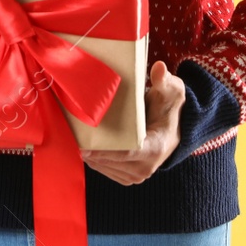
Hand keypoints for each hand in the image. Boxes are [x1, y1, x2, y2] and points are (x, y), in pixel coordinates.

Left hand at [81, 60, 184, 185]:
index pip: (127, 153)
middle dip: (90, 150)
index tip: (84, 147)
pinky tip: (84, 145)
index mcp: (155, 148)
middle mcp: (146, 167)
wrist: (174, 129)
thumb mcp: (171, 91)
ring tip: (74, 138)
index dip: (104, 151)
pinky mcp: (127, 177)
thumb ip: (163, 80)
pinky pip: (105, 170)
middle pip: (110, 161)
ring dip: (89, 155)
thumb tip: (159, 67)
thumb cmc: (169, 107)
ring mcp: (136, 176)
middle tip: (71, 134)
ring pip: (104, 168)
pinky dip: (93, 159)